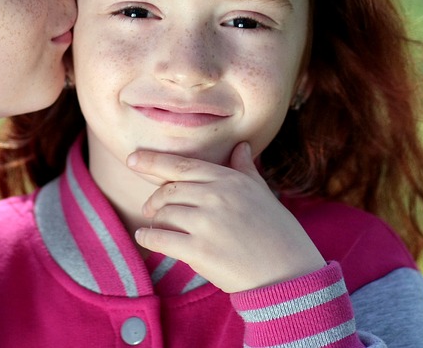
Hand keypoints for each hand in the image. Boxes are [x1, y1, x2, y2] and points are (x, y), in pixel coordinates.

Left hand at [127, 142, 325, 292]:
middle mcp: (216, 196)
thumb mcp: (263, 195)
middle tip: (150, 207)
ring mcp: (207, 223)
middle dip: (155, 199)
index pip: (182, 165)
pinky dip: (148, 237)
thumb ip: (245, 170)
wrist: (290, 275)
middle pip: (168, 190)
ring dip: (154, 220)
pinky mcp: (200, 251)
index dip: (153, 161)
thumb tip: (242, 146)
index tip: (132, 158)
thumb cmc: (278, 233)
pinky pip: (161, 239)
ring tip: (155, 226)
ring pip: (163, 214)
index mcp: (230, 180)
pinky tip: (145, 237)